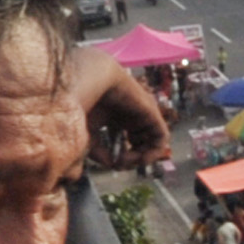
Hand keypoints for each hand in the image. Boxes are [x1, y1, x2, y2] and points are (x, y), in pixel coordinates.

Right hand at [71, 47, 168, 167]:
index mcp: (115, 117)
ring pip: (151, 142)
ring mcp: (142, 113)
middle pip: (140, 145)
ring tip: (127, 160)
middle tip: (120, 164)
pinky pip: (161, 137)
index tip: (110, 164)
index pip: (126, 143)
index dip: (121, 159)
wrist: (89, 78)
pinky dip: (154, 152)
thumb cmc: (82, 102)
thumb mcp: (87, 134)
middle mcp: (131, 115)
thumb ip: (99, 153)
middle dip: (131, 160)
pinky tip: (141, 158)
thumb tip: (113, 165)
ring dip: (141, 157)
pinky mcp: (152, 111)